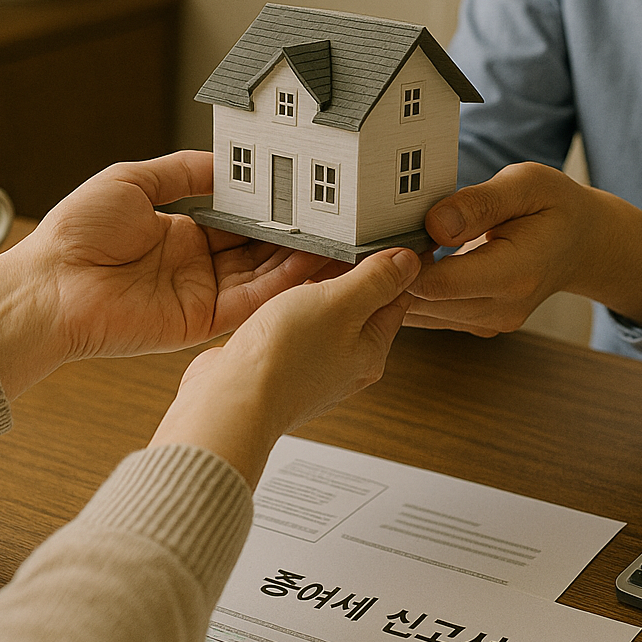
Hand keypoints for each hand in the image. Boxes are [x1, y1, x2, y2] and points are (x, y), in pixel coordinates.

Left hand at [0, 152, 328, 397]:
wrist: (49, 286)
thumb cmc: (76, 233)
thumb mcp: (132, 181)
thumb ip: (181, 171)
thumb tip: (222, 162)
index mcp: (181, 233)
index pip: (240, 221)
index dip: (272, 211)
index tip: (304, 197)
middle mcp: (197, 265)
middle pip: (260, 250)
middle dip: (296, 237)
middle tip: (335, 222)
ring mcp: (202, 295)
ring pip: (264, 277)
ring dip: (299, 263)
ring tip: (336, 243)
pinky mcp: (201, 322)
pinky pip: (250, 304)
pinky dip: (282, 288)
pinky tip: (309, 269)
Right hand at [152, 247, 420, 486]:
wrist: (231, 401)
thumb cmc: (283, 359)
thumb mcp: (340, 303)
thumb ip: (375, 281)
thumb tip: (410, 262)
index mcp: (372, 350)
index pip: (396, 299)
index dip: (391, 266)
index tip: (380, 239)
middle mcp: (347, 365)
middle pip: (360, 309)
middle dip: (351, 277)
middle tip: (339, 245)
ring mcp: (314, 369)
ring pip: (324, 318)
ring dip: (316, 293)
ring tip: (304, 267)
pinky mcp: (282, 369)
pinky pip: (295, 331)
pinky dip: (290, 311)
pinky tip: (277, 299)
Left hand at [406, 161, 641, 335]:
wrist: (581, 243)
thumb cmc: (553, 206)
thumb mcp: (526, 184)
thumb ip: (480, 203)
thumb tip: (433, 224)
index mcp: (515, 275)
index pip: (439, 284)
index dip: (403, 262)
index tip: (385, 234)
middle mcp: (501, 310)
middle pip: (422, 304)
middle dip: (389, 276)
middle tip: (367, 242)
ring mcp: (488, 323)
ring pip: (418, 314)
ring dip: (394, 286)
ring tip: (383, 249)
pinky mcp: (475, 324)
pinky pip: (428, 315)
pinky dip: (409, 292)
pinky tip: (404, 263)